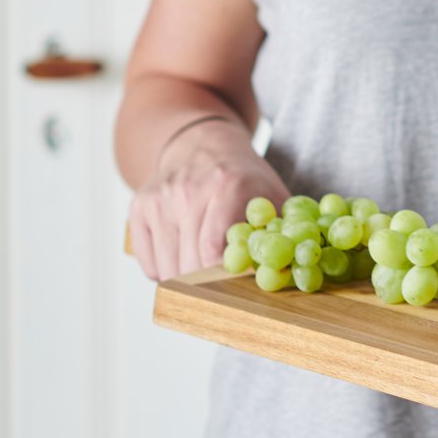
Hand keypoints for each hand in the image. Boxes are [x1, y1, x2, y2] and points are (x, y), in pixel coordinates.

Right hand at [128, 118, 289, 280]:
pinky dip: (166, 272)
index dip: (226, 279)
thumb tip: (299, 273)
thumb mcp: (274, 195)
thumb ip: (287, 232)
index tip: (240, 293)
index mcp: (226, 186)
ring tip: (206, 274)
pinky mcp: (138, 208)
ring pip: (167, 269)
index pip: (214, 251)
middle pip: (189, 265)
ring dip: (187, 283)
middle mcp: (187, 191)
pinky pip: (149, 263)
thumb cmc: (244, 177)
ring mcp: (159, 200)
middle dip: (210, 288)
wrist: (202, 143)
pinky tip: (184, 258)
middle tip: (226, 294)